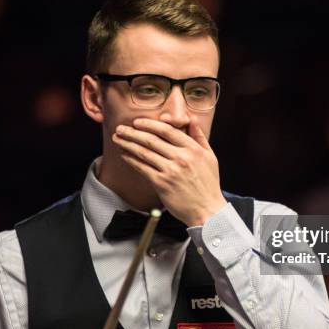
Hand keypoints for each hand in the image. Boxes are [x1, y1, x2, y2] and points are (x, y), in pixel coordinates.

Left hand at [112, 118, 226, 225]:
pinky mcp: (162, 183)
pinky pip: (142, 168)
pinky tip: (124, 155)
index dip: (150, 124)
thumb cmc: (208, 184)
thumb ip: (199, 137)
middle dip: (133, 132)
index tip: (138, 122)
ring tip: (117, 138)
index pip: (167, 130)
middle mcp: (181, 158)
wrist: (207, 210)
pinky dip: (131, 160)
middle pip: (152, 140)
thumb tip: (191, 119)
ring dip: (128, 144)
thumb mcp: (210, 157)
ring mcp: (170, 171)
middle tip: (120, 128)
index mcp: (192, 149)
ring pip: (144, 153)